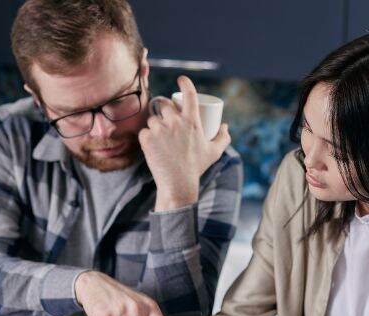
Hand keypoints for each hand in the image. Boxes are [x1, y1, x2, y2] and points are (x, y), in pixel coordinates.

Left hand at [139, 75, 230, 209]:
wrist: (178, 184)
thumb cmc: (197, 167)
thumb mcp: (214, 152)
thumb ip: (223, 138)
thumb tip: (225, 126)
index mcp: (192, 121)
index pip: (189, 94)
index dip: (185, 83)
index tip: (181, 79)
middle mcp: (175, 122)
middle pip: (164, 104)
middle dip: (164, 108)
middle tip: (165, 118)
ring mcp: (160, 130)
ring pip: (152, 119)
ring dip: (154, 124)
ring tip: (160, 136)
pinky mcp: (147, 139)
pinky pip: (144, 131)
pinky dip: (147, 137)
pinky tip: (151, 144)